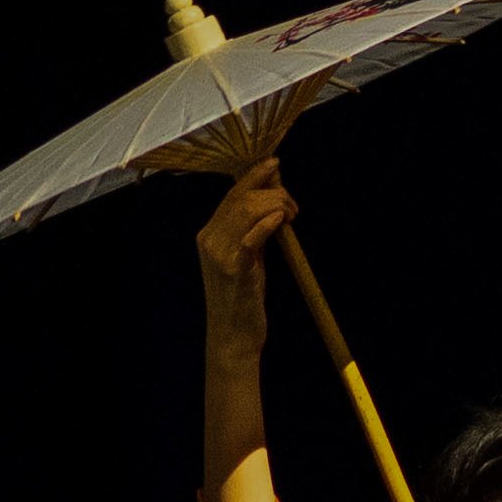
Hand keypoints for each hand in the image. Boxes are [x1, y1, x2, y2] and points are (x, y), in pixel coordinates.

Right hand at [194, 160, 293, 343]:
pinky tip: (282, 219)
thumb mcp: (246, 257)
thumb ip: (254, 229)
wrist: (233, 337)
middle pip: (240, 198)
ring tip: (291, 216)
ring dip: (276, 205)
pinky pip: (251, 236)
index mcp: (208, 235)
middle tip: (293, 206)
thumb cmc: (242, 299)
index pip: (232, 194)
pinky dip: (268, 222)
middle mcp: (209, 240)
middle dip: (272, 192)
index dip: (254, 175)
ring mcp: (219, 255)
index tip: (275, 164)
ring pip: (247, 210)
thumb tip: (272, 198)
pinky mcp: (235, 271)